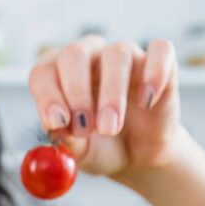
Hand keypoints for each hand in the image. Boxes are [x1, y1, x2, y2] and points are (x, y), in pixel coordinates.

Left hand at [29, 35, 184, 178]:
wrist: (139, 155)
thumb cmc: (102, 147)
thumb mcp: (81, 154)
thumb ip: (68, 143)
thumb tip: (58, 130)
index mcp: (58, 75)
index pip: (43, 72)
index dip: (47, 95)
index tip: (57, 123)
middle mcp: (88, 57)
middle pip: (75, 55)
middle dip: (77, 92)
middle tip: (85, 128)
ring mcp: (123, 55)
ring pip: (117, 54)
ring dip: (112, 93)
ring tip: (111, 128)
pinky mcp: (159, 61)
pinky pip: (161, 50)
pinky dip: (155, 71)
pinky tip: (147, 100)